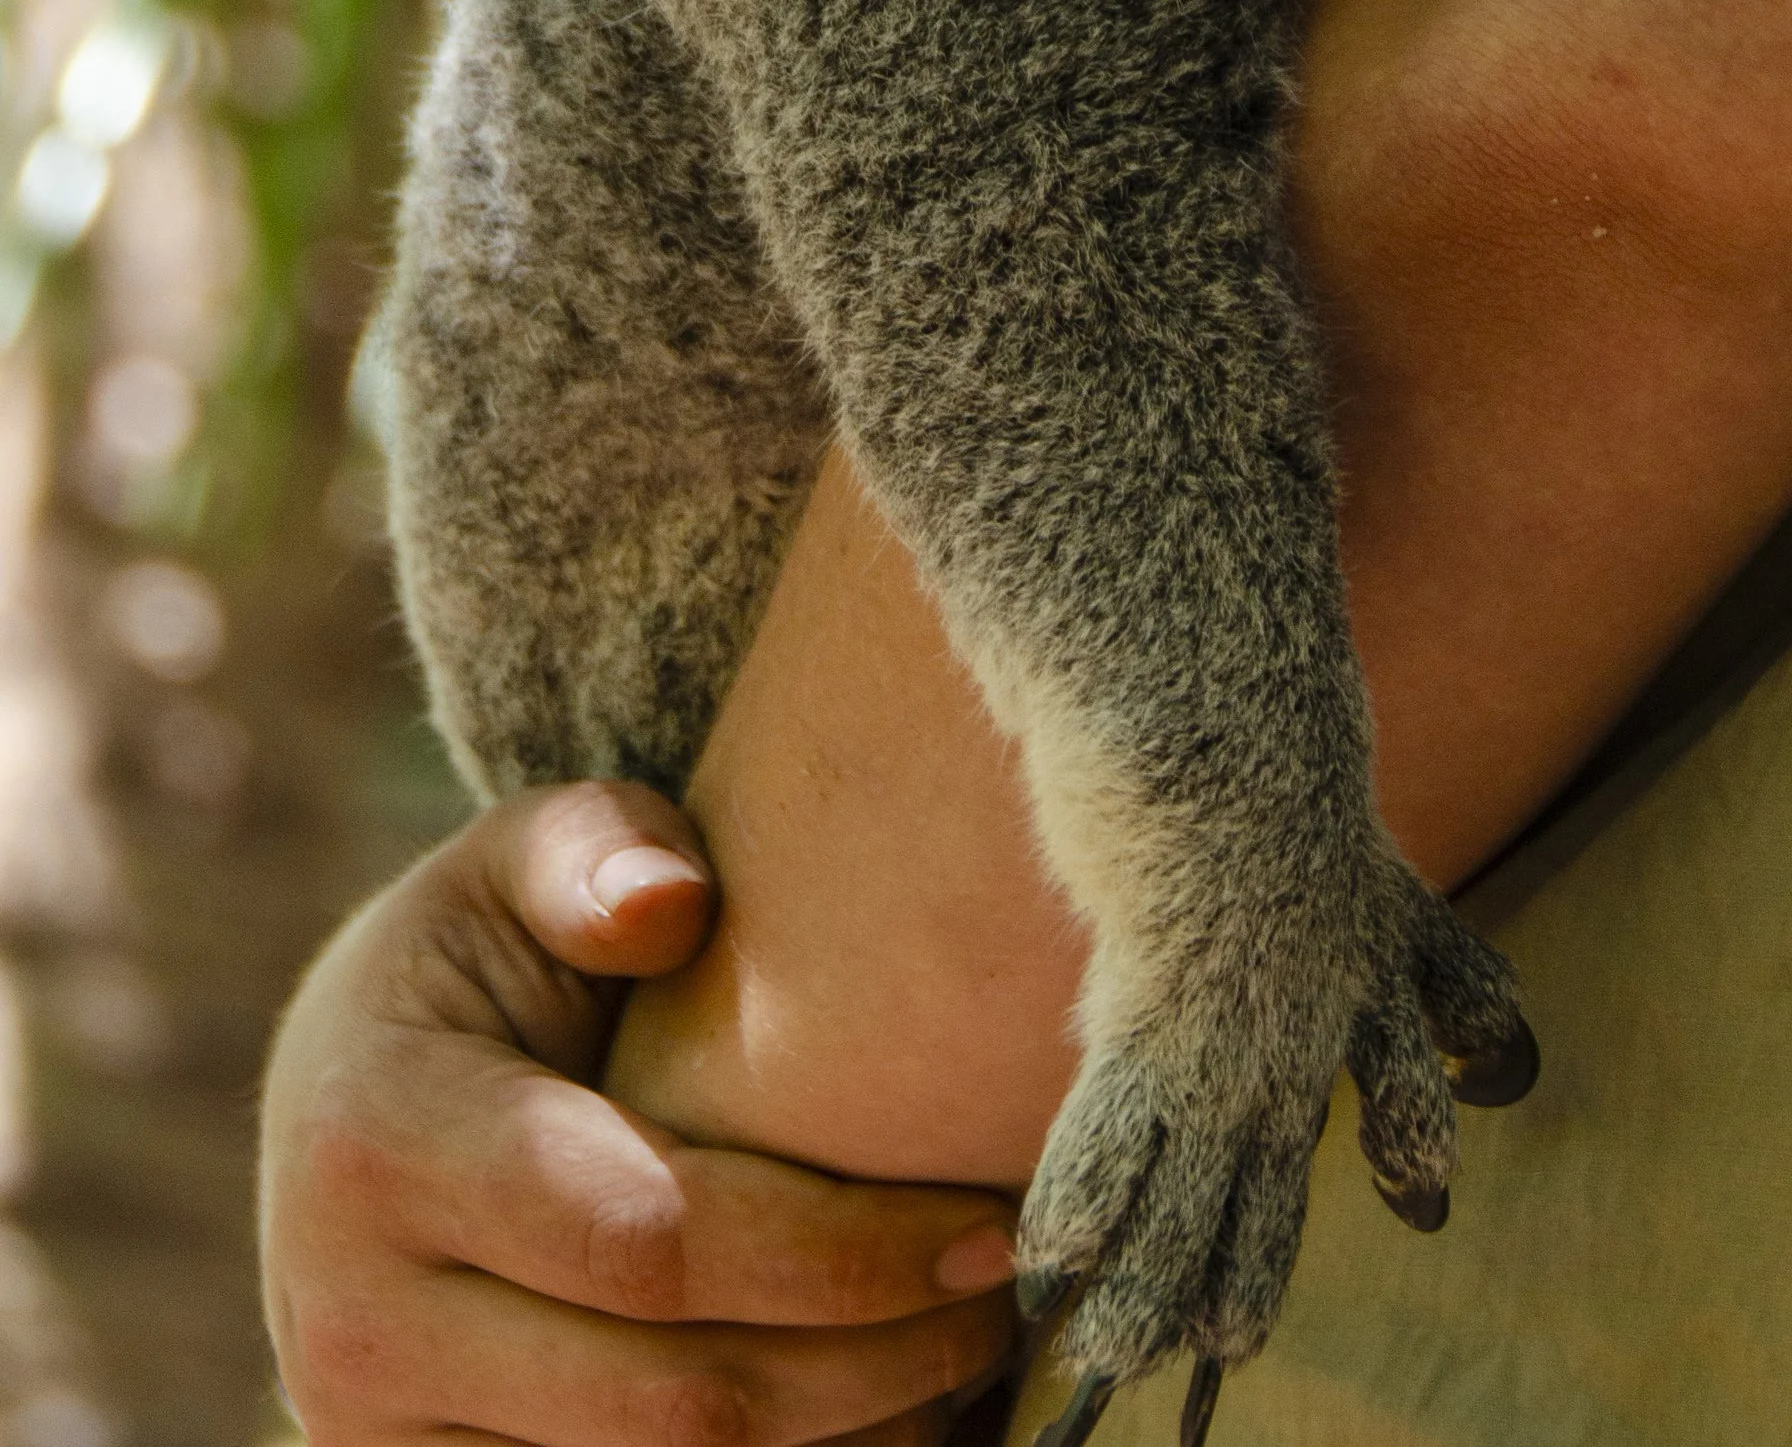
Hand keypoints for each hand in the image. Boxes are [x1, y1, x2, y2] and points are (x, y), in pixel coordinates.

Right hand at [261, 778, 1020, 1445]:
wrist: (337, 1106)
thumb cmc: (480, 957)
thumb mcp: (515, 861)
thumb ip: (592, 853)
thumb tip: (671, 904)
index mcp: (384, 1139)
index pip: (649, 1237)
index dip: (839, 1250)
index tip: (983, 1222)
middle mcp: (355, 1321)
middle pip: (672, 1400)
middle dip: (870, 1366)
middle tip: (1005, 1299)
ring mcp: (376, 1438)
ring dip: (838, 1443)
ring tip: (962, 1357)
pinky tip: (873, 1414)